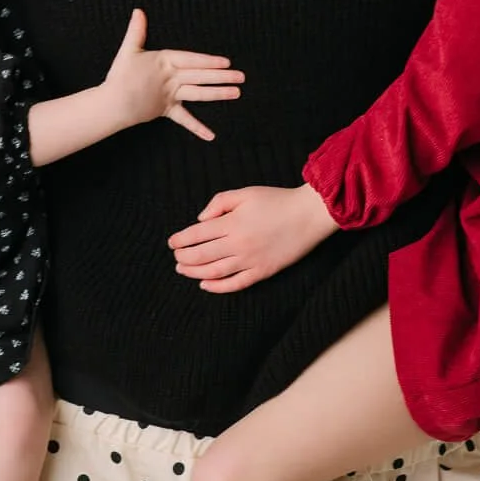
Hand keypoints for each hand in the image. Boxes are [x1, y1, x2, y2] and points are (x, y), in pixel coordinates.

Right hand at [104, 9, 243, 142]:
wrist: (113, 103)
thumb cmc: (121, 75)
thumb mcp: (128, 50)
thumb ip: (137, 31)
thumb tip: (138, 11)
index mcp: (165, 62)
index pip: (191, 60)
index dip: (209, 61)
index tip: (226, 62)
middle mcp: (171, 79)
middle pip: (200, 76)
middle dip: (222, 76)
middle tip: (241, 77)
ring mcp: (171, 95)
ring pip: (198, 94)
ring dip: (218, 93)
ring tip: (236, 93)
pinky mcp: (167, 110)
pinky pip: (184, 120)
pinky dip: (197, 128)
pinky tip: (212, 136)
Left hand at [168, 182, 336, 291]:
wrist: (307, 216)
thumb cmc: (276, 200)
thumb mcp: (245, 193)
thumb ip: (219, 202)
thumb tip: (201, 220)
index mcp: (232, 223)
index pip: (197, 235)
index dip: (180, 239)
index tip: (172, 242)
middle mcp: (238, 244)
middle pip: (201, 255)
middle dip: (183, 257)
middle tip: (176, 257)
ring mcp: (250, 260)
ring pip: (214, 272)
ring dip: (194, 272)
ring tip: (183, 270)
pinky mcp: (262, 271)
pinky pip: (236, 284)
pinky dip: (218, 287)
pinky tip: (205, 285)